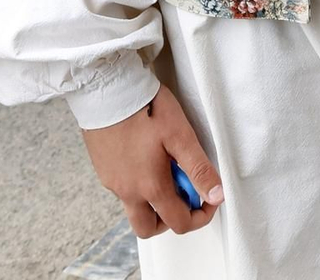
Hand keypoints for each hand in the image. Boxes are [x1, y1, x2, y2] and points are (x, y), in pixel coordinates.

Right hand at [78, 86, 222, 239]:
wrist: (106, 90)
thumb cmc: (145, 108)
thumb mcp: (180, 135)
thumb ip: (199, 169)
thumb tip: (216, 196)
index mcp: (150, 187)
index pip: (179, 223)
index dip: (200, 216)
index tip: (209, 198)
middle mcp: (128, 192)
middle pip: (149, 228)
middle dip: (171, 219)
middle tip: (185, 193)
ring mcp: (112, 182)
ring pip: (134, 210)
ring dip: (154, 204)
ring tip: (167, 172)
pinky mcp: (103, 170)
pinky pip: (123, 191)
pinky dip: (139, 187)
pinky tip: (148, 159)